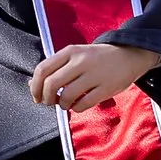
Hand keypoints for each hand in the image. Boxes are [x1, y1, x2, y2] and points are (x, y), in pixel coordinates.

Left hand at [30, 42, 160, 111]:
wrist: (128, 55)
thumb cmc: (96, 58)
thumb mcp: (74, 56)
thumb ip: (54, 68)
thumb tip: (32, 85)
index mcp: (70, 51)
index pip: (42, 69)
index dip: (35, 86)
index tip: (36, 96)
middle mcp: (81, 61)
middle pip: (51, 84)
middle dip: (46, 98)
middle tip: (50, 102)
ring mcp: (94, 74)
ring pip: (66, 96)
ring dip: (62, 105)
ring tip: (66, 103)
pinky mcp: (106, 88)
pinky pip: (83, 105)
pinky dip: (76, 108)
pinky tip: (79, 104)